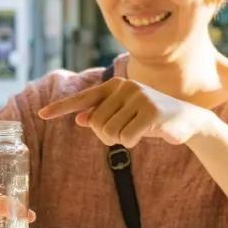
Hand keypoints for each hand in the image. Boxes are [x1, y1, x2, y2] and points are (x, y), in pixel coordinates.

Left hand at [37, 77, 212, 147]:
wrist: (186, 121)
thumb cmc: (148, 118)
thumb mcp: (123, 115)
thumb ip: (102, 114)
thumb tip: (80, 118)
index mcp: (114, 85)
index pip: (82, 98)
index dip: (61, 108)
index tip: (41, 115)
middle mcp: (124, 87)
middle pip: (96, 124)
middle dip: (107, 135)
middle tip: (127, 131)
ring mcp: (139, 97)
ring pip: (109, 132)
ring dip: (121, 140)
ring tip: (137, 130)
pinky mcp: (151, 111)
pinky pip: (126, 138)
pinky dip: (133, 142)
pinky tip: (147, 134)